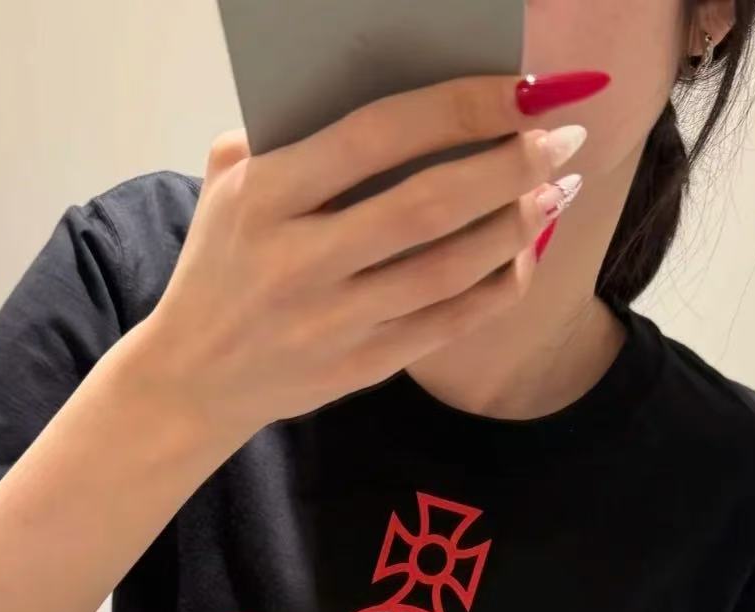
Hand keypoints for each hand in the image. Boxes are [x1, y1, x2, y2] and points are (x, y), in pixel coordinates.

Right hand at [129, 72, 605, 440]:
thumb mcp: (225, 190)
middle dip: (510, 165)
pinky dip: (496, 287)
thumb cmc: (219, 268)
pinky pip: (445, 324)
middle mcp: (296, 262)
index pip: (377, 134)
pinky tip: (524, 254)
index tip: (525, 88)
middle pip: (427, 205)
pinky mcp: (356, 368)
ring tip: (556, 191)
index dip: (461, 106)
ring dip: (517, 226)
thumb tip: (396, 101)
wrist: (192, 380)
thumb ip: (285, 136)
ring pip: (447, 269)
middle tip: (563, 140)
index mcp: (262, 197)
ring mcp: (329, 322)